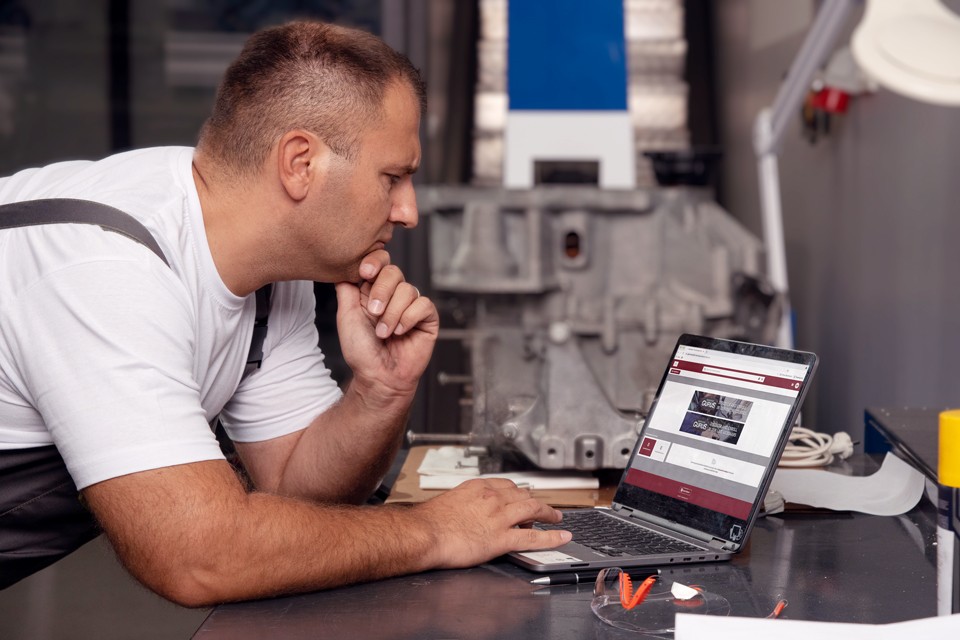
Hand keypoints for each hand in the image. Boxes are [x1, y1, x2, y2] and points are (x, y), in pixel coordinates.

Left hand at [335, 251, 438, 401]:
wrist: (378, 377)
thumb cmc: (361, 351)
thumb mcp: (346, 315)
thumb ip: (346, 289)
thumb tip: (342, 267)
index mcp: (373, 291)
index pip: (379, 263)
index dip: (374, 262)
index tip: (364, 273)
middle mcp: (393, 296)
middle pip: (393, 271)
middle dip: (381, 292)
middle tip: (373, 313)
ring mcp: (411, 306)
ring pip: (408, 290)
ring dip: (392, 314)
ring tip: (384, 333)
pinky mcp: (427, 318)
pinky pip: (423, 305)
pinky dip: (409, 318)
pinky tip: (401, 332)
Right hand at [414, 478, 572, 568]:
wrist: (424, 533)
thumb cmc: (429, 521)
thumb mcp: (448, 502)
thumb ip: (463, 504)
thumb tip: (464, 511)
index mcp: (478, 487)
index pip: (506, 485)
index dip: (517, 492)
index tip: (521, 496)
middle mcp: (492, 498)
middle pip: (522, 495)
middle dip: (534, 501)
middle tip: (541, 508)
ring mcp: (499, 517)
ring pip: (533, 510)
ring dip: (549, 513)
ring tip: (557, 517)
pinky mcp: (502, 538)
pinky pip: (533, 537)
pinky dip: (552, 537)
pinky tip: (562, 536)